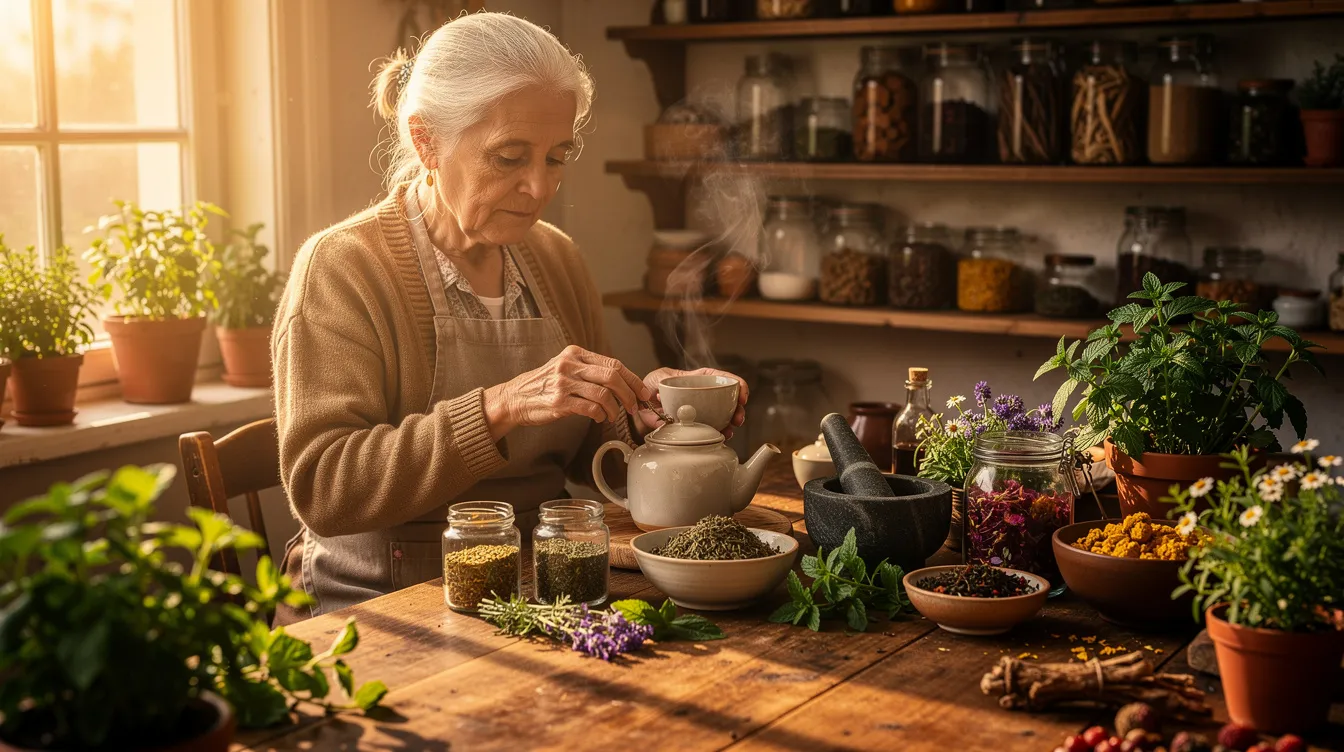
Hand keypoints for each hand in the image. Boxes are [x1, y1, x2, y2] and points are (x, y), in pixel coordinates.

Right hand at [483, 346, 651, 439]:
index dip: (633, 379)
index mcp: (575, 353)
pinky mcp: (559, 401)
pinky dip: (600, 415)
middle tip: (634, 407)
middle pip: (612, 376)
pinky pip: (590, 408)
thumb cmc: (544, 386)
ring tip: (612, 415)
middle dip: (629, 394)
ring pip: (604, 393)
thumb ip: (589, 370)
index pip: (613, 363)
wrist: (514, 398)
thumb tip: (623, 382)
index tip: (643, 392)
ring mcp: (564, 382)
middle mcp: (570, 364)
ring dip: (615, 408)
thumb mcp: (565, 368)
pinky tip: (599, 418)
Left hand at [637, 367, 749, 438]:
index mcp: (698, 379)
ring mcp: (701, 411)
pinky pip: (710, 431)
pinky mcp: (695, 426)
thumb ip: (662, 381)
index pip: (722, 378)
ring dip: (731, 423)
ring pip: (723, 416)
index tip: (742, 394)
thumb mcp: (657, 379)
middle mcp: (703, 395)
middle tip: (738, 417)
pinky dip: (717, 435)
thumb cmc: (649, 387)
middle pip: (728, 399)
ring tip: (730, 429)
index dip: (737, 384)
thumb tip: (665, 392)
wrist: (640, 408)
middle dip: (738, 408)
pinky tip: (720, 437)